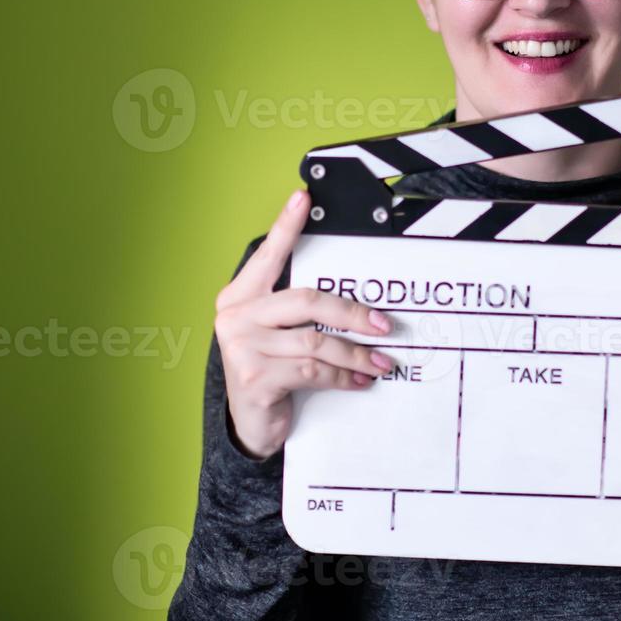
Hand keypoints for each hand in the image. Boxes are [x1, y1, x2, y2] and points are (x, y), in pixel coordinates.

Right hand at [214, 188, 396, 458]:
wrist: (249, 423)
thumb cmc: (270, 369)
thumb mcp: (277, 335)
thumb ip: (298, 312)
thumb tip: (354, 301)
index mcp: (240, 296)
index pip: (268, 256)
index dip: (286, 226)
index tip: (303, 198)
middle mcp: (236, 316)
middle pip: (306, 301)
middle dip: (352, 313)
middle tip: (384, 324)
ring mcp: (242, 348)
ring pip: (316, 342)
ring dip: (355, 354)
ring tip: (381, 362)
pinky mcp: (256, 378)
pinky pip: (313, 371)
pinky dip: (343, 376)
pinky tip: (359, 380)